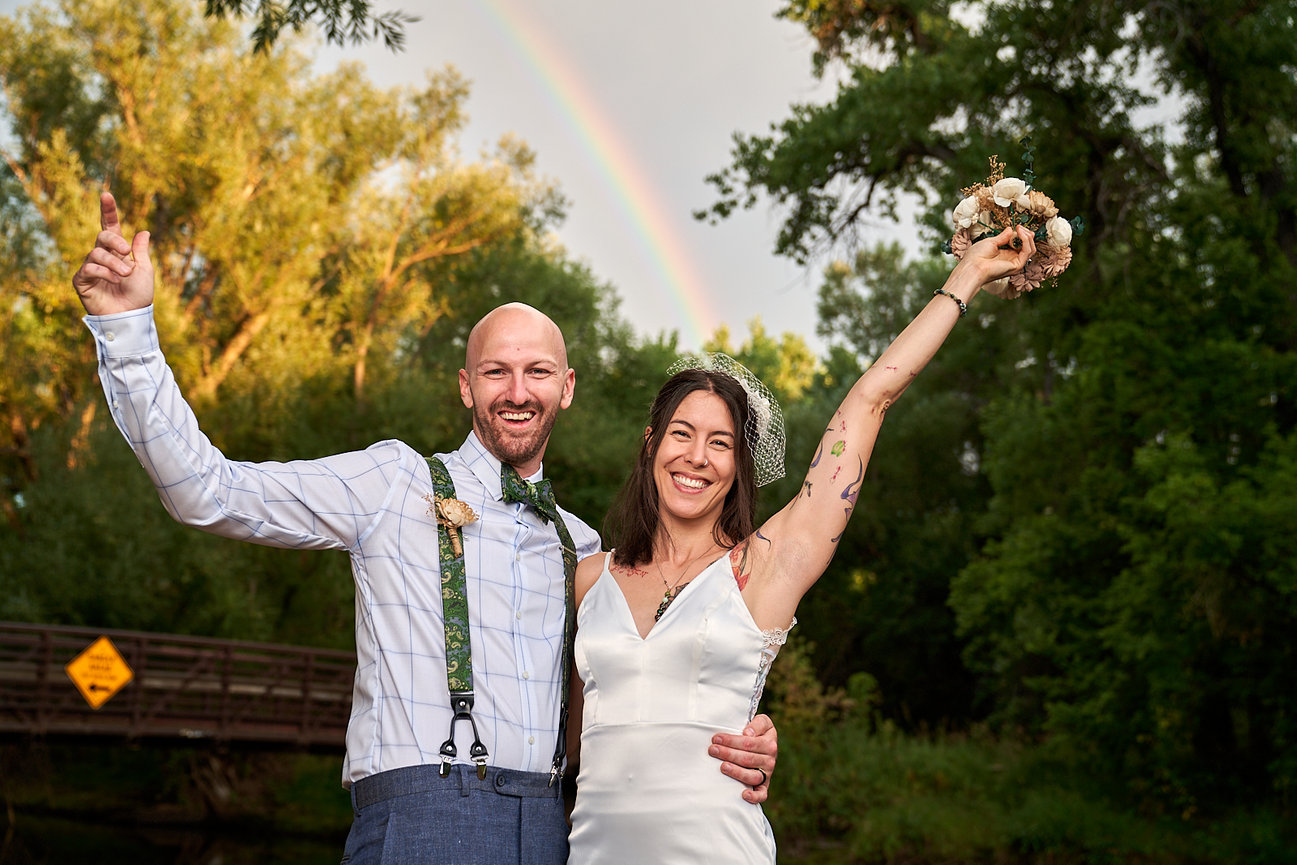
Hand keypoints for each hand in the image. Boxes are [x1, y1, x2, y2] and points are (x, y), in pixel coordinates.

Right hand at [72, 192, 154, 314]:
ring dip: (113, 263)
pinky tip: (114, 280)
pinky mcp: (81, 281)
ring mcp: (90, 268)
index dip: (108, 211)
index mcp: (118, 251)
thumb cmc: (139, 295)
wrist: (131, 315)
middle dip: (114, 241)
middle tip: (126, 252)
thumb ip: (140, 250)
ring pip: (96, 253)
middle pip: (102, 237)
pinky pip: (88, 268)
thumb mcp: (145, 269)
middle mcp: (102, 257)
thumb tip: (144, 231)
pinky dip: (103, 272)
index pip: (111, 227)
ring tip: (125, 275)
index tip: (106, 194)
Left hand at [710, 713, 776, 803]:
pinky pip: (762, 794)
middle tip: (712, 750)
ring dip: (737, 772)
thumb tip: (748, 733)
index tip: (716, 738)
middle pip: (748, 759)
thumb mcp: (763, 722)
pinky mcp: (764, 786)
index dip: (731, 741)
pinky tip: (743, 794)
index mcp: (770, 743)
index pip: (749, 743)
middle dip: (728, 754)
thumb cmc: (758, 731)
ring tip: (722, 767)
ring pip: (753, 776)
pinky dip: (754, 796)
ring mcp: (767, 774)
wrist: (765, 743)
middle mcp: (770, 760)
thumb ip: (758, 724)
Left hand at [960, 224, 1035, 285]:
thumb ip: (1002, 236)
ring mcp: (1015, 263)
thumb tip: (1010, 229)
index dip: (1020, 234)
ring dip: (1027, 236)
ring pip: (1030, 249)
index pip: (1020, 244)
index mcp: (1005, 254)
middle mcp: (1011, 259)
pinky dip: (1026, 240)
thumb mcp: (990, 242)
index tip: (1017, 226)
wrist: (972, 267)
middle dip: (1026, 234)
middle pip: (1027, 246)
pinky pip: (1028, 251)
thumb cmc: (976, 257)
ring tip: (1020, 229)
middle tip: (1020, 227)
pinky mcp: (1017, 265)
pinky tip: (1020, 233)